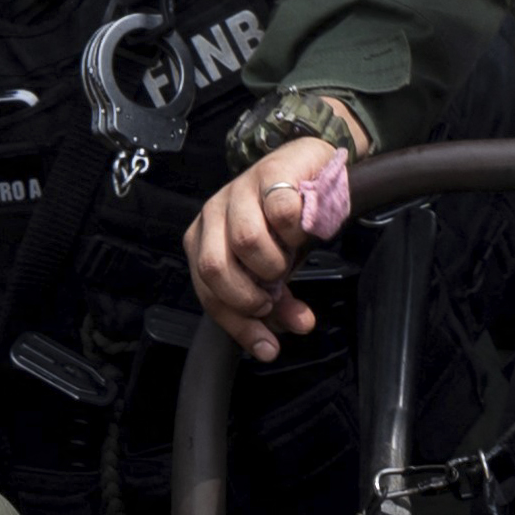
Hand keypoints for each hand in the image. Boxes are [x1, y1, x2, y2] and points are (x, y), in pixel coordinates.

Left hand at [183, 129, 357, 358]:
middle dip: (250, 295)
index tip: (268, 348)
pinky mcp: (269, 173)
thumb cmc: (284, 221)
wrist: (311, 167)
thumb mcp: (274, 268)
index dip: (239, 325)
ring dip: (277, 261)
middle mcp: (212, 214)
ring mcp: (238, 191)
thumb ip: (273, 304)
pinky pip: (281, 213)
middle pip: (216, 269)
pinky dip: (298, 230)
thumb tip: (280, 340)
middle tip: (276, 296)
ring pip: (246, 242)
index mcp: (202, 240)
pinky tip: (306, 229)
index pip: (209, 294)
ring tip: (291, 256)